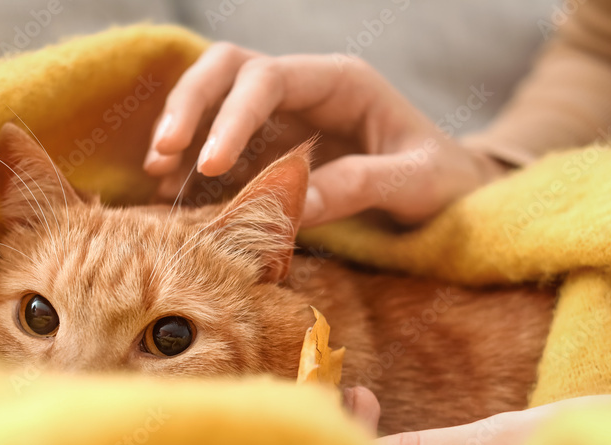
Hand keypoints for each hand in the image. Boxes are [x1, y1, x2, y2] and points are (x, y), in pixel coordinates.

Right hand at [144, 43, 508, 226]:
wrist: (450, 194)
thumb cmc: (443, 181)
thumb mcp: (418, 182)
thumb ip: (360, 187)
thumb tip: (292, 207)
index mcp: (339, 82)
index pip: (268, 80)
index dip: (232, 116)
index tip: (210, 164)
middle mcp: (303, 91)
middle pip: (227, 71)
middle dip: (189, 107)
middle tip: (164, 157)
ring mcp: (281, 118)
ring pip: (213, 100)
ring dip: (181, 133)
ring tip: (159, 178)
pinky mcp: (269, 149)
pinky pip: (219, 145)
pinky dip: (192, 167)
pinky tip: (173, 194)